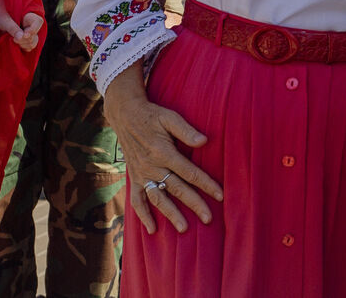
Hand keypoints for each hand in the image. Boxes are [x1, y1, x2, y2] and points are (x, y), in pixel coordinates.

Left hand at [0, 10, 42, 51]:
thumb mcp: (4, 20)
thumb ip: (12, 27)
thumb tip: (21, 37)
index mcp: (29, 16)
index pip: (38, 21)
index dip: (33, 30)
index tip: (24, 34)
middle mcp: (32, 25)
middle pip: (35, 35)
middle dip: (24, 40)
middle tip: (13, 38)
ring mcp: (29, 33)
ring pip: (33, 42)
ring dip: (23, 45)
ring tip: (13, 41)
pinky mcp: (25, 40)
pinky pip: (29, 47)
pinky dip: (23, 48)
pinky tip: (15, 45)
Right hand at [104, 61, 222, 234]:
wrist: (125, 115)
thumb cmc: (152, 115)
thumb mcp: (169, 117)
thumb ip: (186, 130)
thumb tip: (205, 141)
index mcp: (164, 151)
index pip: (190, 172)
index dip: (206, 184)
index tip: (220, 195)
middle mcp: (152, 166)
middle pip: (177, 188)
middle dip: (194, 204)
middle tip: (208, 219)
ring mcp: (142, 174)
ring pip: (158, 197)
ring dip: (170, 214)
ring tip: (183, 229)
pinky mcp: (134, 178)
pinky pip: (137, 200)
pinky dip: (143, 215)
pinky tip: (152, 229)